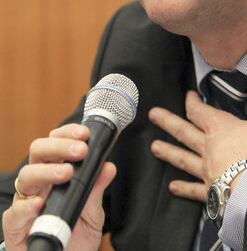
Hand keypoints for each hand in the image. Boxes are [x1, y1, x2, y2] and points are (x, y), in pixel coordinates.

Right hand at [2, 123, 115, 250]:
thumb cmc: (75, 237)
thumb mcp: (93, 212)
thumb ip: (97, 189)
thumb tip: (108, 167)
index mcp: (55, 173)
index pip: (55, 142)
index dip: (67, 133)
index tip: (85, 133)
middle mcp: (39, 183)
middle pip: (38, 151)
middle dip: (59, 146)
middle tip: (80, 150)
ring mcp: (25, 203)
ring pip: (25, 176)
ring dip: (47, 171)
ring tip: (67, 173)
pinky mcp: (15, 227)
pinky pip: (14, 213)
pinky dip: (26, 206)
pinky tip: (39, 203)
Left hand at [148, 71, 246, 201]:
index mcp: (219, 129)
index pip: (200, 110)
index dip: (192, 101)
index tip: (187, 94)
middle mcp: (207, 147)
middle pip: (183, 131)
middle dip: (168, 121)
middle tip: (152, 115)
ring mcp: (205, 169)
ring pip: (182, 158)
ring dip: (169, 152)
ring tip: (154, 148)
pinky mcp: (209, 189)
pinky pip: (193, 189)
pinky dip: (183, 188)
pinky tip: (172, 187)